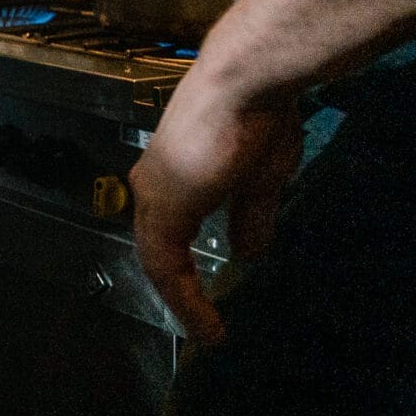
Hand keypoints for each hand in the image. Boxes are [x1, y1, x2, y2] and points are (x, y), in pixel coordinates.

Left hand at [129, 75, 303, 345]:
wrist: (247, 83)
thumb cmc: (257, 119)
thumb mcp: (261, 179)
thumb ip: (250, 216)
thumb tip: (249, 252)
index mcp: (174, 175)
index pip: (169, 233)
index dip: (186, 269)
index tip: (210, 302)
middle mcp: (153, 185)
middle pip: (158, 248)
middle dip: (180, 289)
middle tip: (204, 323)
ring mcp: (154, 194)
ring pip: (158, 260)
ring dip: (183, 299)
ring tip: (209, 332)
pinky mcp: (163, 206)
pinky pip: (165, 265)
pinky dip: (185, 298)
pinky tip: (207, 325)